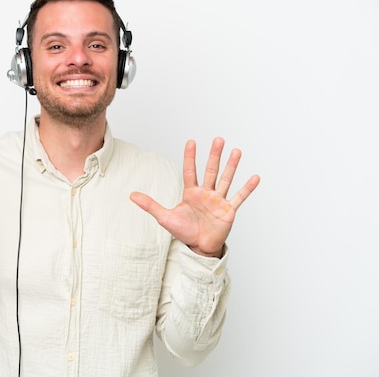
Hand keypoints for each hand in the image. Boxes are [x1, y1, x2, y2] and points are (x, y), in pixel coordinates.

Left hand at [130, 138, 259, 257]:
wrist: (199, 247)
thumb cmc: (184, 231)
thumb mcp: (165, 217)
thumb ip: (150, 205)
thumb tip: (132, 195)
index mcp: (191, 193)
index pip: (190, 171)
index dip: (190, 157)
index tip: (191, 142)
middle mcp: (206, 193)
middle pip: (211, 170)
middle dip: (214, 155)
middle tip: (218, 140)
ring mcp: (218, 200)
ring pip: (226, 179)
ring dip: (231, 166)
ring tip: (236, 151)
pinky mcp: (229, 210)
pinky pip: (239, 197)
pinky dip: (247, 188)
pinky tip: (254, 177)